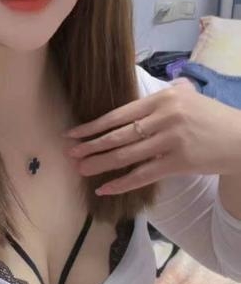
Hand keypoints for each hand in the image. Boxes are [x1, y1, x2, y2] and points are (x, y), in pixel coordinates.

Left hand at [62, 78, 240, 194]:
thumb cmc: (212, 118)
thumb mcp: (188, 97)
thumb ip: (164, 95)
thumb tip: (139, 98)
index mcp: (162, 99)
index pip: (120, 113)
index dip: (94, 125)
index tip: (74, 133)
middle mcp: (164, 117)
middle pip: (118, 135)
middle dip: (91, 145)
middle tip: (70, 153)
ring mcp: (171, 141)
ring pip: (126, 155)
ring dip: (100, 163)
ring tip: (80, 168)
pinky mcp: (178, 163)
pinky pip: (143, 175)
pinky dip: (121, 183)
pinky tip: (104, 188)